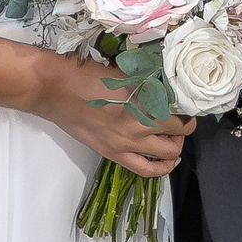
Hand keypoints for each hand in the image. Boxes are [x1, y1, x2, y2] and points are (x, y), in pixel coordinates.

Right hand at [33, 51, 191, 177]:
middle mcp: (138, 123)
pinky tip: (169, 160)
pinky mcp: (114, 154)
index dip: (188, 105)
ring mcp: (127, 143)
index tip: (186, 101)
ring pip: (168, 153)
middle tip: (180, 117)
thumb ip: (146, 81)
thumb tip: (166, 84)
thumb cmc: (85, 73)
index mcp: (141, 99)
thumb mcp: (123, 71)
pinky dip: (162, 167)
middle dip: (185, 124)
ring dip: (176, 144)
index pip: (180, 108)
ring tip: (173, 136)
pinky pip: (147, 170)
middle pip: (179, 131)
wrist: (54, 89)